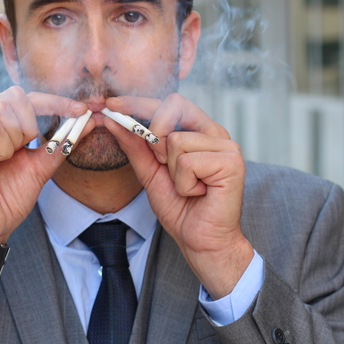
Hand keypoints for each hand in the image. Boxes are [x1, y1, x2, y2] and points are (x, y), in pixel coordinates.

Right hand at [0, 86, 86, 288]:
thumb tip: (88, 120)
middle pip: (15, 96)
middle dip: (32, 123)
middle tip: (26, 149)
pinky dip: (2, 147)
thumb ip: (61, 143)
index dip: (56, 102)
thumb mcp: (40, 167)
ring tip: (7, 159)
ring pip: (3, 110)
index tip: (83, 110)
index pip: (26, 97)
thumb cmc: (7, 200)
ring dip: (17, 137)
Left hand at [104, 94, 251, 298]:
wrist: (201, 241)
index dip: (138, 102)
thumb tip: (113, 120)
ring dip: (172, 170)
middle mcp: (214, 132)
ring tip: (188, 186)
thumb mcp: (149, 173)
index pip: (168, 103)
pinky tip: (199, 192)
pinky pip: (188, 161)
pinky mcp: (232, 161)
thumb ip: (134, 146)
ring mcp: (226, 145)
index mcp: (198, 131)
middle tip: (163, 164)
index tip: (111, 104)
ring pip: (176, 139)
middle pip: (173, 106)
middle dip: (155, 135)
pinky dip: (185, 183)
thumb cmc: (181, 208)